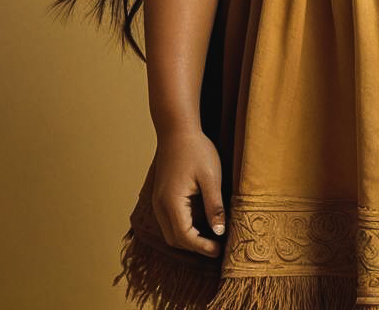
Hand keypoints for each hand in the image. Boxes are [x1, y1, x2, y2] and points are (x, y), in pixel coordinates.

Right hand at [151, 128, 227, 257]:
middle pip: (175, 239)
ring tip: (211, 236)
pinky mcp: (161, 195)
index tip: (220, 249)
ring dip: (189, 238)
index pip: (185, 237)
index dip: (202, 247)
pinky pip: (169, 220)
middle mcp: (160, 205)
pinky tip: (201, 221)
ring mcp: (158, 200)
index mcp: (172, 202)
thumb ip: (214, 206)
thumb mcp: (210, 177)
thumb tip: (220, 232)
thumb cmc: (195, 150)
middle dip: (195, 246)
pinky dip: (183, 227)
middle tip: (217, 246)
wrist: (177, 129)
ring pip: (170, 231)